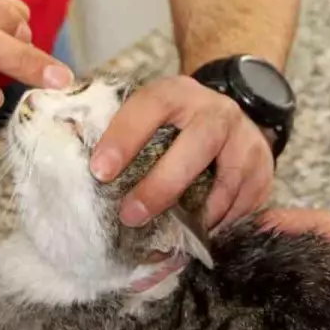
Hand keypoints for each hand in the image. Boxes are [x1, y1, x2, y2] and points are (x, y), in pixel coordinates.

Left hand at [90, 75, 274, 230]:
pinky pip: (245, 202)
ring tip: (171, 235)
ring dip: (198, 212)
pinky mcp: (264, 167)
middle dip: (164, 184)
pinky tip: (201, 232)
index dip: (125, 137)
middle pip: (198, 143)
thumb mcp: (151, 113)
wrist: (229, 113)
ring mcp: (246, 139)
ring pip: (228, 179)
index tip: (99, 171)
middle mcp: (217, 111)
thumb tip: (65, 154)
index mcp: (179, 94)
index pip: (150, 106)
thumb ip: (117, 129)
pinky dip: (222, 222)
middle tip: (131, 215)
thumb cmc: (176, 123)